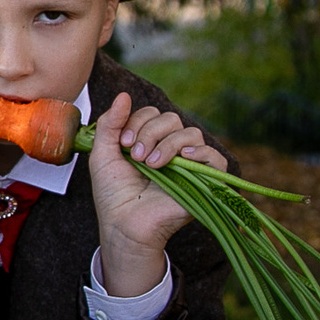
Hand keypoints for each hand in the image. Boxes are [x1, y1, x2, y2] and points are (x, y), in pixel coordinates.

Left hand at [86, 92, 224, 295]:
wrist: (122, 224)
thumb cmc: (113, 193)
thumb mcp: (103, 153)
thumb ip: (110, 123)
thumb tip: (124, 95)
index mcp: (150, 140)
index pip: (153, 114)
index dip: (137, 122)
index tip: (123, 144)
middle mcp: (171, 149)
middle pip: (171, 119)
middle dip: (150, 131)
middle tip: (136, 156)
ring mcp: (188, 164)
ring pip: (191, 134)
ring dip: (167, 143)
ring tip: (150, 164)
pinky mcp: (203, 182)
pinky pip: (215, 158)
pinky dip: (201, 152)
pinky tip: (182, 158)